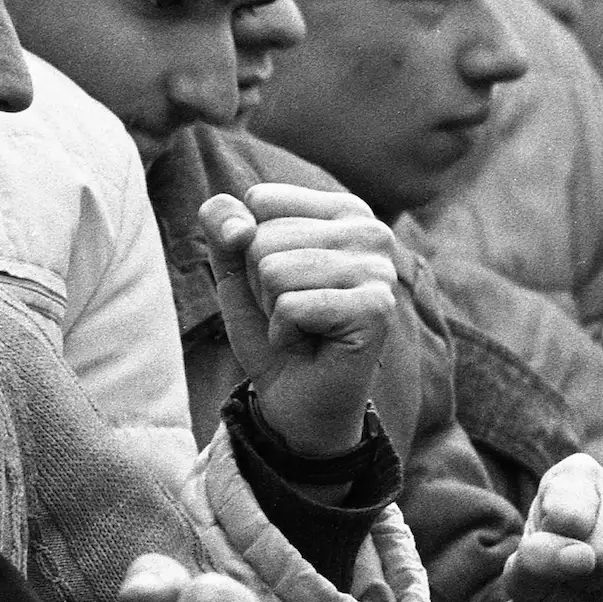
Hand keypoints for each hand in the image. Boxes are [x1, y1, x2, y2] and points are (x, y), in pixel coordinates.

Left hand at [200, 185, 399, 456]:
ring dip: (272, 311)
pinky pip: (291, 306)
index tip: (280, 283)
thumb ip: (223, 223)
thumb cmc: (272, 328)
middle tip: (292, 313)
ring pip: (274, 270)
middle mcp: (371, 230)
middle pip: (263, 237)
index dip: (249, 249)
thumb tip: (241, 227)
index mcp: (343, 210)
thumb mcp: (233, 267)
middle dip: (260, 285)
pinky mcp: (376, 309)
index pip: (260, 201)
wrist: (295, 400)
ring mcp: (379, 269)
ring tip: (301, 328)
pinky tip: (310, 344)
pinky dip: (284, 333)